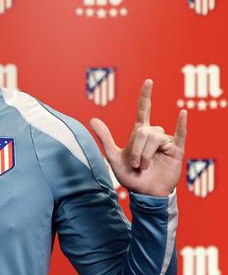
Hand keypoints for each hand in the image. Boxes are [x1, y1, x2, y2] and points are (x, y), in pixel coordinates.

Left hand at [89, 79, 186, 196]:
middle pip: (143, 131)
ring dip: (145, 155)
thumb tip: (92, 119)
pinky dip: (181, 123)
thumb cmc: (130, 176)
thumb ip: (105, 137)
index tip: (148, 82)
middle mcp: (153, 135)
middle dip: (136, 150)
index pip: (144, 110)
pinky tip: (182, 113)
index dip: (145, 96)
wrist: (144, 193)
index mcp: (139, 133)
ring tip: (145, 167)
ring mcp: (166, 142)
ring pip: (154, 138)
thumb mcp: (113, 156)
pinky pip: (180, 134)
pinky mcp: (176, 150)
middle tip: (135, 165)